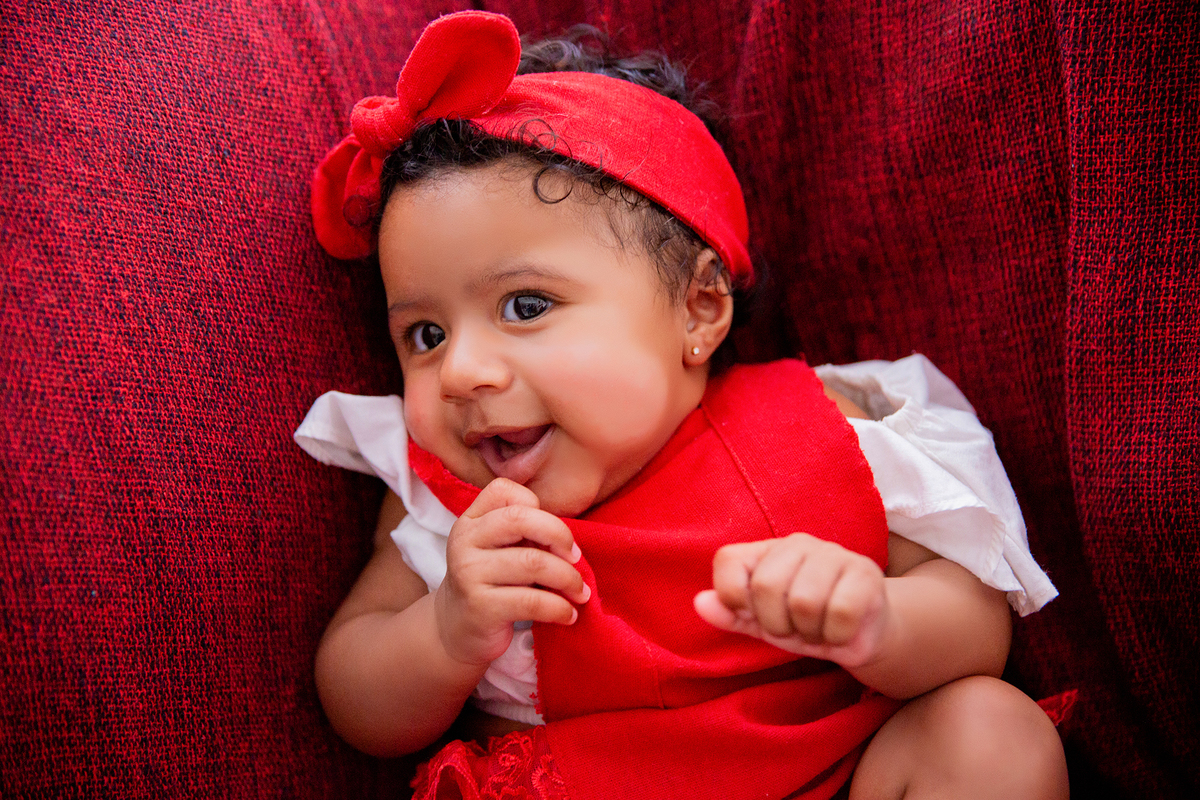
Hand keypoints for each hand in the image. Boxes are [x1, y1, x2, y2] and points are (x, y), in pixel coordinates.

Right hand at [435, 478, 588, 666]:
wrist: (457, 629)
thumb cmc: (492, 583)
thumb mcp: (500, 550)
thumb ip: (526, 535)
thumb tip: (568, 544)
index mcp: (470, 522)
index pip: (504, 491)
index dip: (538, 507)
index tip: (554, 535)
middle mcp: (464, 542)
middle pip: (521, 520)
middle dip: (560, 536)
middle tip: (576, 559)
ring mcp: (469, 574)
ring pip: (533, 563)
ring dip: (568, 578)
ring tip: (580, 592)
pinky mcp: (481, 608)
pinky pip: (533, 602)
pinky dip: (560, 608)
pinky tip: (569, 614)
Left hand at [694, 532, 888, 667]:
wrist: (861, 632)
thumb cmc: (803, 623)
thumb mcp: (761, 623)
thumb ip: (729, 614)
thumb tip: (699, 603)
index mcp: (765, 550)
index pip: (728, 560)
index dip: (732, 597)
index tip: (752, 614)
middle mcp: (798, 544)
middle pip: (765, 586)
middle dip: (776, 624)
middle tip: (792, 628)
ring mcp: (834, 554)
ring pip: (804, 601)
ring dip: (809, 632)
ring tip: (817, 628)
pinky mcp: (866, 573)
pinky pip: (841, 612)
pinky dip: (836, 635)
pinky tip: (840, 630)